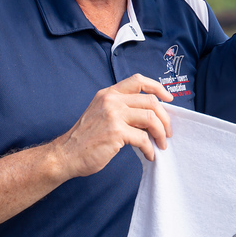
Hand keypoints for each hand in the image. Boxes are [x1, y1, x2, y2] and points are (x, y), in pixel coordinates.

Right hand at [51, 74, 174, 178]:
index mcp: (109, 93)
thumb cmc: (85, 138)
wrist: (66, 154)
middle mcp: (111, 100)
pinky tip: (149, 155)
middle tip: (167, 132)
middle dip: (165, 118)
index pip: (138, 80)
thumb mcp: (101, 113)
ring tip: (161, 145)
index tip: (168, 99)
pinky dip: (150, 149)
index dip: (157, 87)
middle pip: (150, 101)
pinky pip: (143, 138)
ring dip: (160, 134)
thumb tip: (150, 115)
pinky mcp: (116, 132)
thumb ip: (121, 109)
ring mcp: (113, 115)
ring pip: (151, 118)